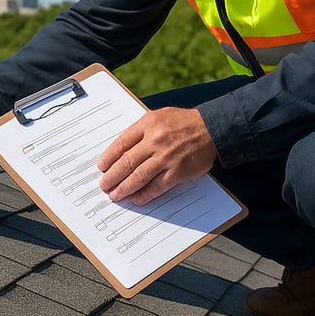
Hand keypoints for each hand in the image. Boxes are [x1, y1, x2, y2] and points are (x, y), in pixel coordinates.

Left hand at [97, 107, 216, 205]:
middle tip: (104, 185)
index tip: (101, 167)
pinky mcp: (178, 172)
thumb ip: (141, 130)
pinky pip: (157, 186)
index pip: (121, 143)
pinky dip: (145, 195)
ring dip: (124, 188)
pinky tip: (136, 199)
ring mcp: (167, 157)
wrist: (213, 128)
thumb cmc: (183, 122)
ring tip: (115, 195)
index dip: (108, 157)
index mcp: (148, 124)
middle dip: (112, 176)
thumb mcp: (159, 116)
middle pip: (127, 162)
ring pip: (139, 176)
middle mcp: (155, 141)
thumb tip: (122, 149)